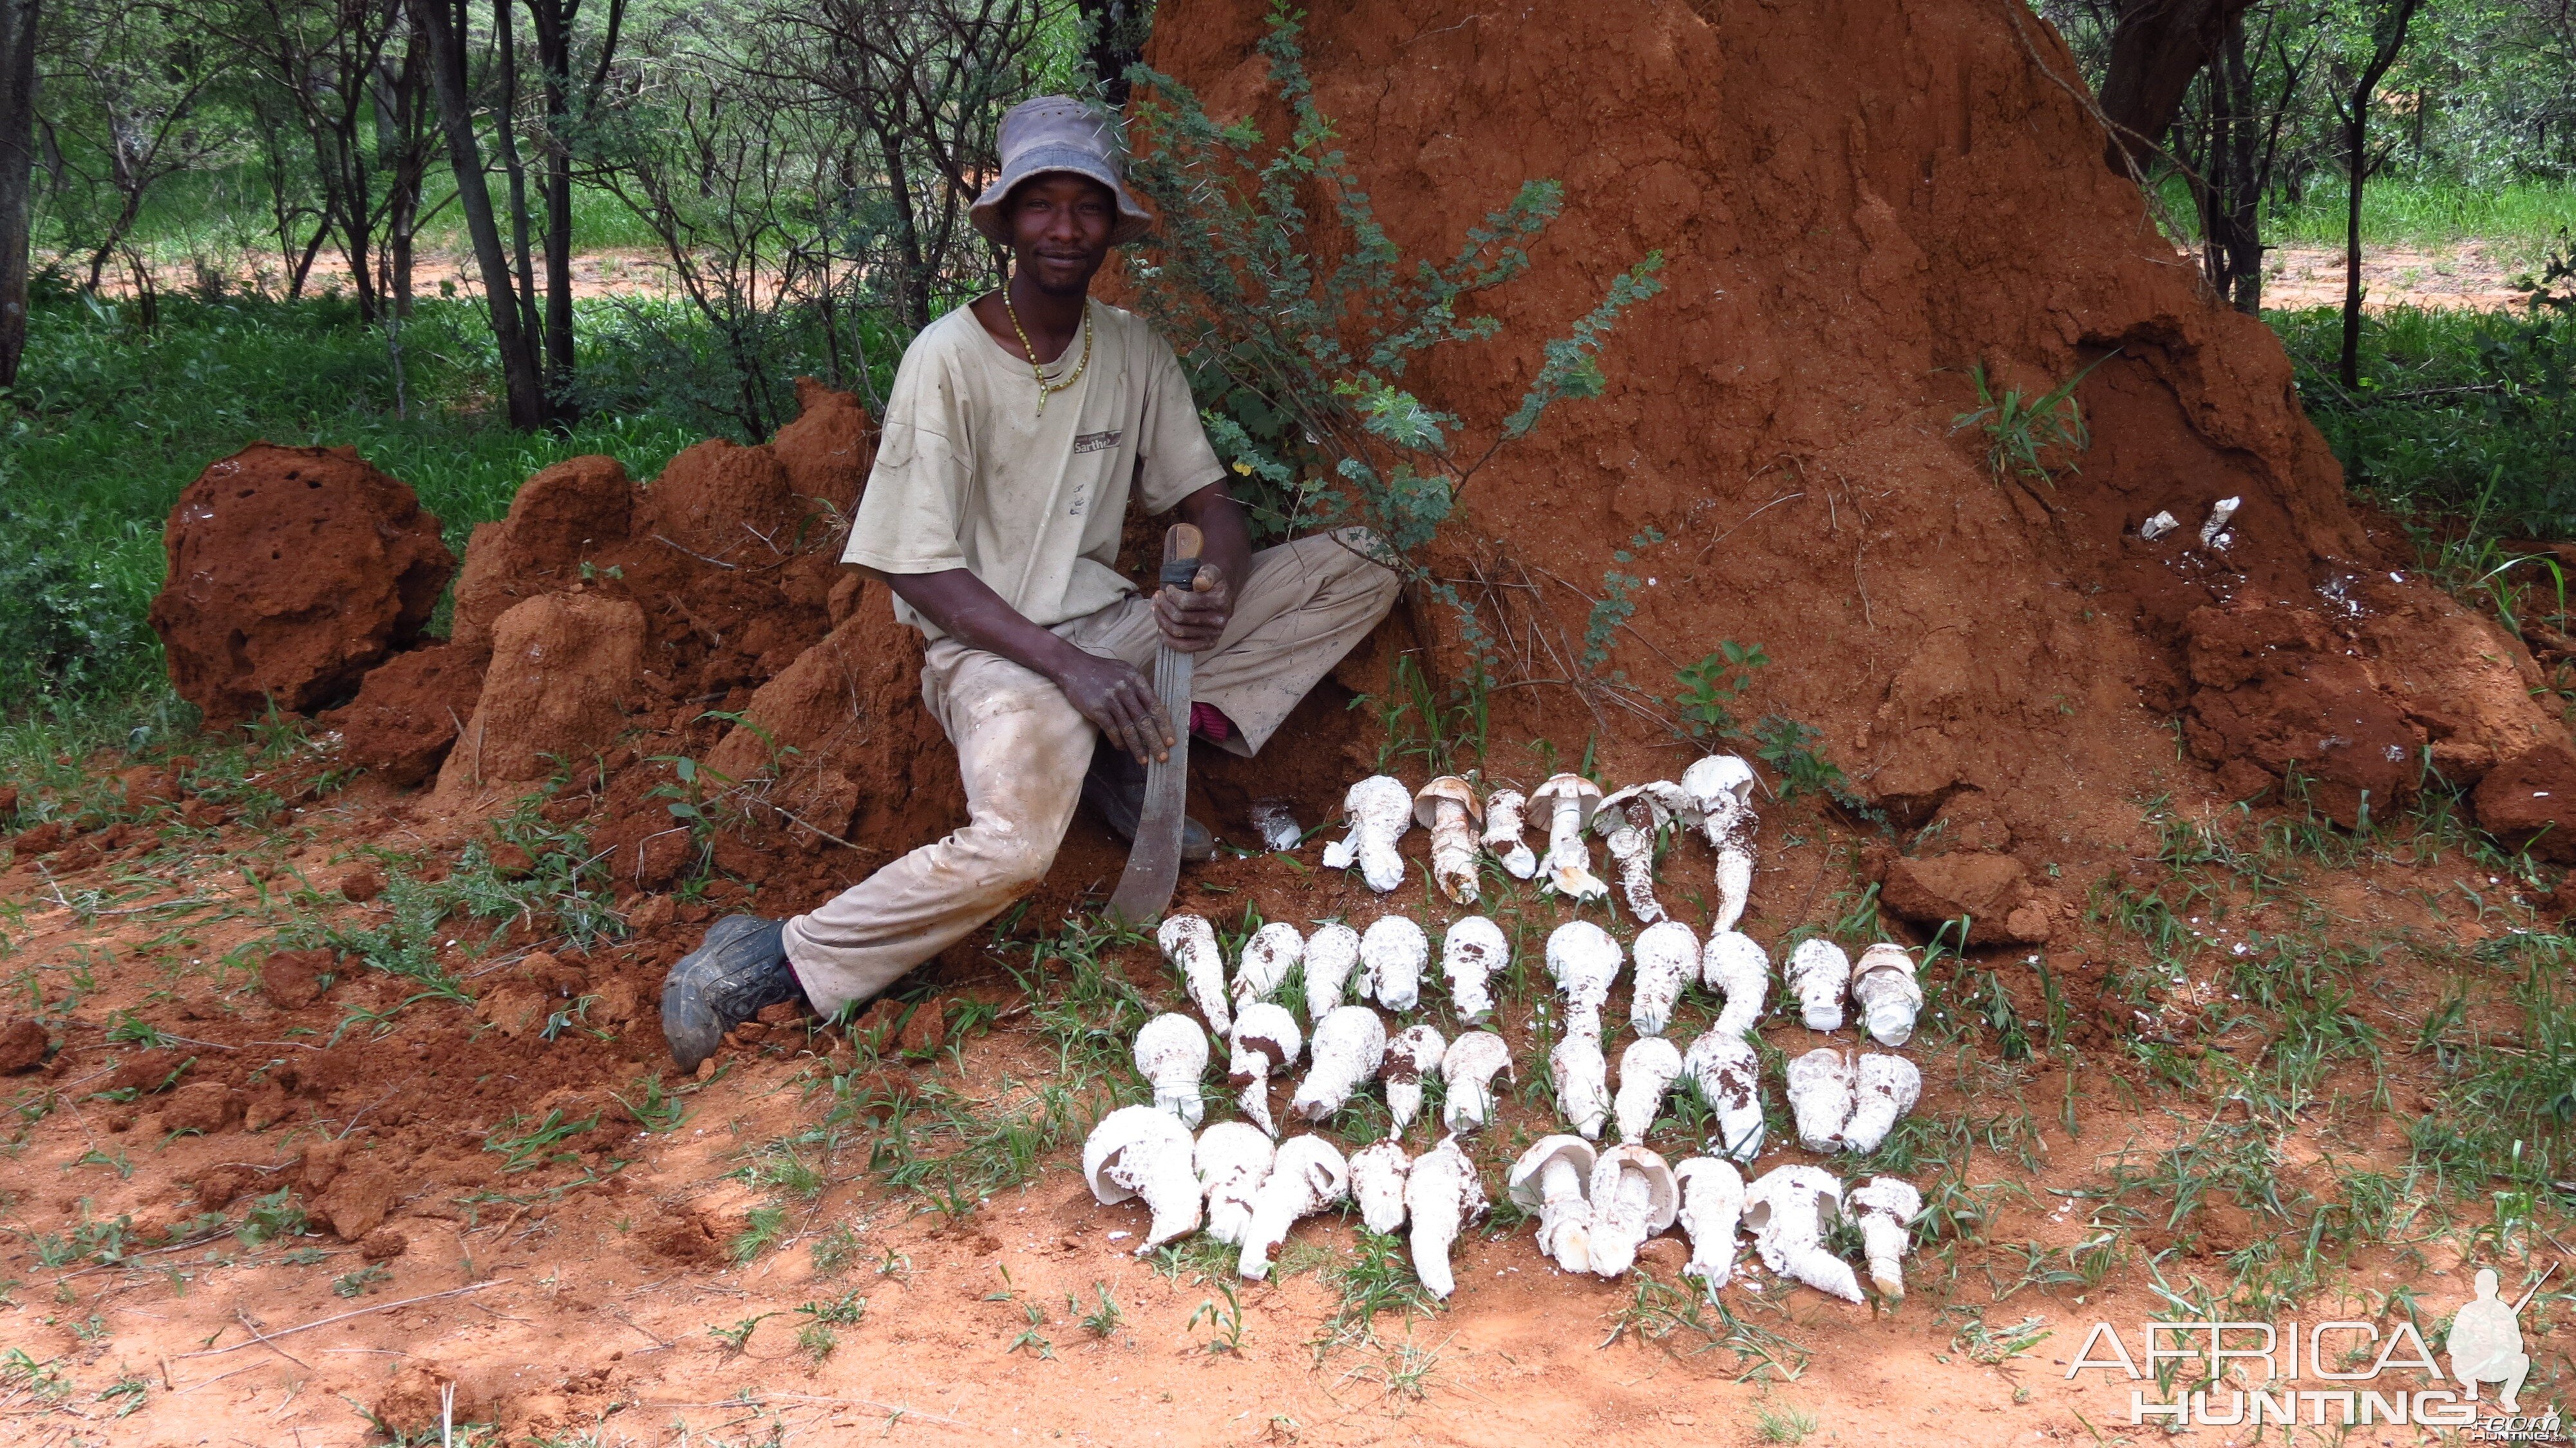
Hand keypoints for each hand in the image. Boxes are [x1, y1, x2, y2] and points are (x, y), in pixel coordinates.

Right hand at [1053, 649, 1174, 763]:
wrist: (1073, 666)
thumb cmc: (1102, 670)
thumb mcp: (1125, 672)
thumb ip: (1140, 689)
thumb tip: (1154, 710)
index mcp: (1136, 679)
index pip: (1155, 705)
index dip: (1164, 725)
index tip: (1171, 740)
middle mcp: (1125, 689)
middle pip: (1144, 720)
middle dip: (1155, 741)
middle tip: (1163, 757)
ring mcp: (1111, 699)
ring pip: (1128, 728)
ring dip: (1138, 747)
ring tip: (1144, 761)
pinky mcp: (1097, 709)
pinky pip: (1111, 730)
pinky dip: (1118, 742)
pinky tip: (1123, 750)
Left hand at [1152, 565, 1230, 653]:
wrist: (1224, 597)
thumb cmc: (1212, 583)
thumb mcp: (1211, 572)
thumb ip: (1206, 575)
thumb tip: (1199, 583)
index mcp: (1220, 601)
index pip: (1186, 602)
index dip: (1171, 596)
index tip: (1167, 589)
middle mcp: (1219, 620)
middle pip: (1180, 618)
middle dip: (1163, 606)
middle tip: (1157, 597)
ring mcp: (1214, 634)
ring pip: (1178, 631)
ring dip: (1161, 620)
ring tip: (1156, 609)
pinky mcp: (1209, 644)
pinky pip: (1184, 647)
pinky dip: (1169, 639)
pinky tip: (1161, 628)